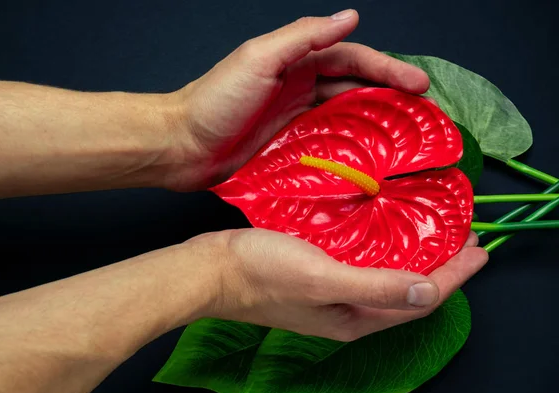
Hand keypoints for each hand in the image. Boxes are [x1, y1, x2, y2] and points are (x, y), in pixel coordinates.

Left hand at [168, 9, 429, 190]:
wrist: (181, 146)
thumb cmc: (214, 100)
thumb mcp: (258, 59)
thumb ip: (303, 37)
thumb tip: (349, 17)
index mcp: (295, 63)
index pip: (351, 59)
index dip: (386, 68)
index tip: (418, 85)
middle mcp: (299, 89)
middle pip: (354, 87)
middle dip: (389, 95)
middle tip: (423, 112)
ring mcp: (295, 120)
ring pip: (345, 117)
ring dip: (375, 123)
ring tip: (406, 137)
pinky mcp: (288, 148)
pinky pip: (327, 145)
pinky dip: (350, 149)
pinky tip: (369, 162)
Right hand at [188, 228, 487, 341]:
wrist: (212, 268)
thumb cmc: (263, 273)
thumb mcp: (323, 278)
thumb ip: (376, 285)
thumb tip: (430, 290)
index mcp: (355, 318)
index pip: (420, 298)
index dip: (455, 276)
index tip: (480, 248)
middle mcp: (349, 310)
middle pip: (407, 289)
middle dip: (441, 266)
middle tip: (463, 237)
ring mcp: (332, 292)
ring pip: (386, 273)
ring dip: (412, 253)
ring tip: (431, 229)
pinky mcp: (317, 272)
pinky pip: (362, 260)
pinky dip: (381, 245)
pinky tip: (381, 225)